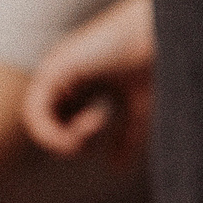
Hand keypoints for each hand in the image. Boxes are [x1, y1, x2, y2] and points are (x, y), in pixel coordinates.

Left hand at [22, 0, 153, 165]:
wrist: (167, 34)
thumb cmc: (158, 63)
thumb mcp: (141, 109)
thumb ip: (127, 137)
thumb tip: (115, 168)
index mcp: (84, 78)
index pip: (64, 118)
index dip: (78, 140)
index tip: (108, 140)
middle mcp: (67, 72)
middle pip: (47, 120)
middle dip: (67, 143)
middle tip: (91, 139)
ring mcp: (60, 69)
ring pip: (36, 119)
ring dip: (61, 141)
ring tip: (89, 132)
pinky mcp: (58, 69)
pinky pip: (36, 113)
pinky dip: (55, 134)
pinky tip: (86, 128)